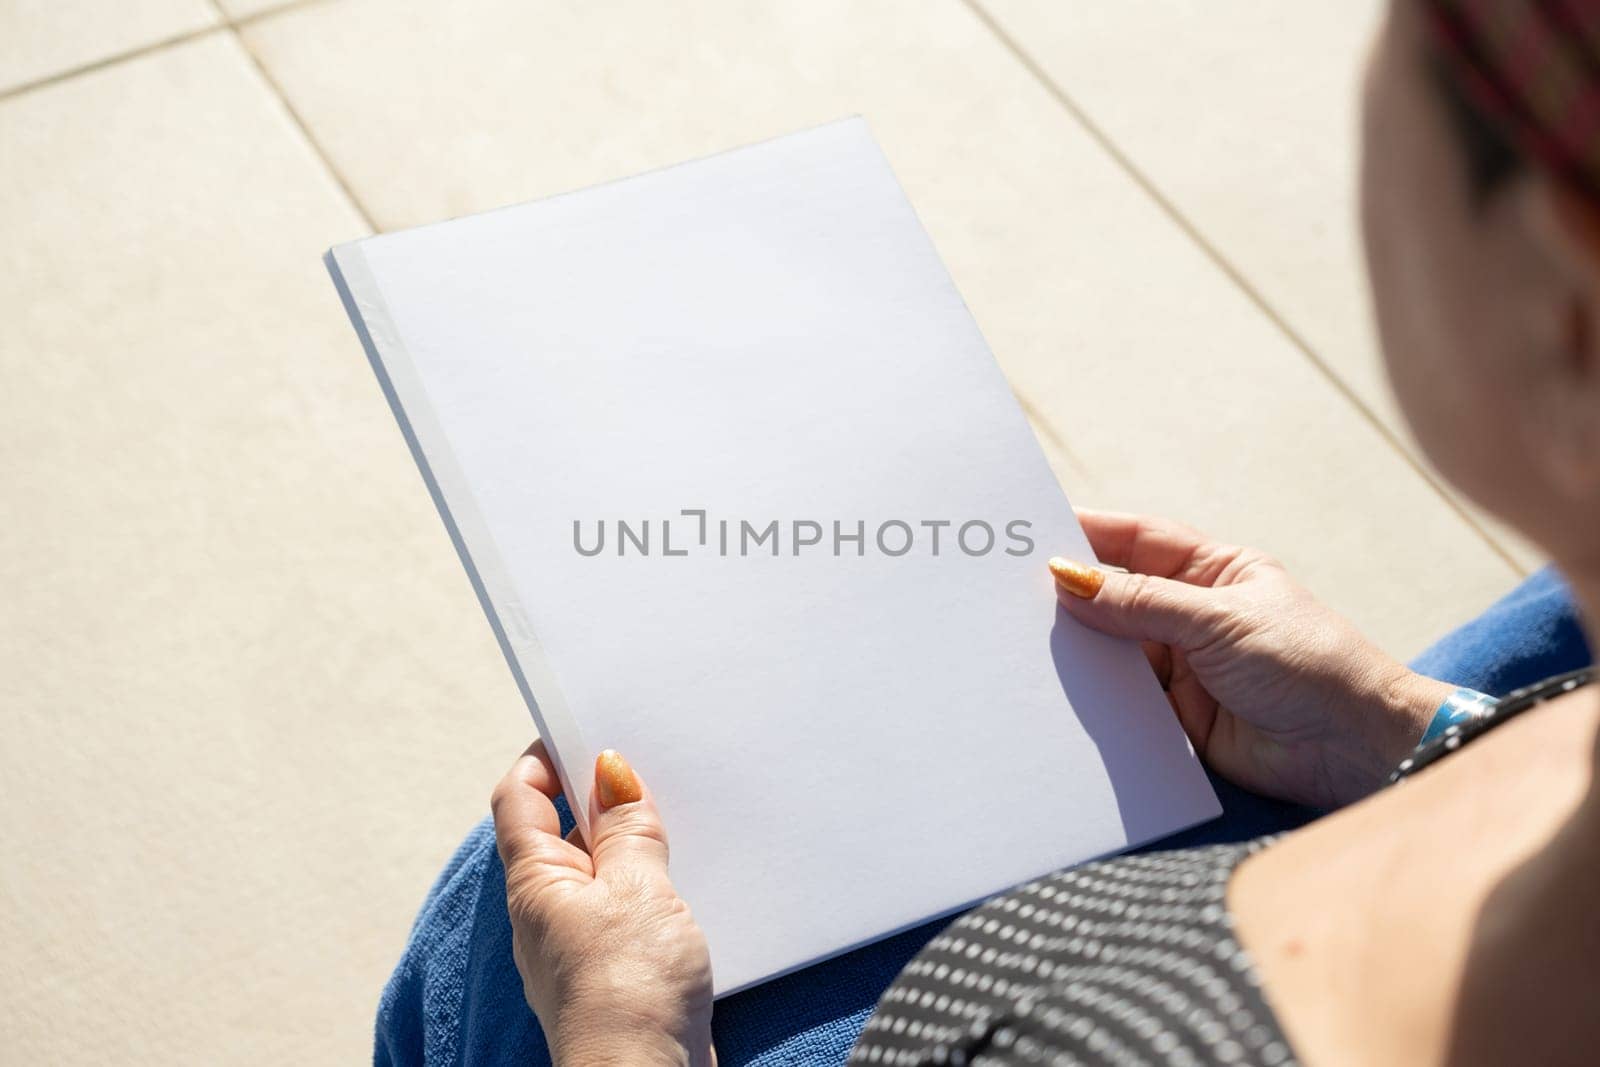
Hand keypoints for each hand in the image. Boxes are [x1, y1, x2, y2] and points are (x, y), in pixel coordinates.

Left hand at [491, 743, 713, 1066]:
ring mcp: (579, 942)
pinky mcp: (615, 969)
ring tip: (676, 816)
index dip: (545, 756)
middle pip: (563, 829)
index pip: (519, 798)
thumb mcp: (637, 890)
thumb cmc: (629, 993)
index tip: (583, 725)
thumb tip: (610, 773)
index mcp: (535, 881)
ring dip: (632, 841)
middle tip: (647, 762)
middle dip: (601, 793)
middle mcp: (547, 910)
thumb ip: (627, 829)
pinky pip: (625, 907)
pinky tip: (686, 878)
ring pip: (600, 869)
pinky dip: (649, 883)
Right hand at [1051, 510, 1452, 807]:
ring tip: (1025, 642)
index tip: (1033, 529)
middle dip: (1071, 593)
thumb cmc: (1308, 665)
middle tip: (1011, 590)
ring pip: (1113, 650)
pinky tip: (1059, 691)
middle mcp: (1192, 615)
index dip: (1087, 532)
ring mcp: (1182, 668)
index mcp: (1213, 572)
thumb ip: (1140, 603)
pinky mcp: (1175, 718)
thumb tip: (1068, 578)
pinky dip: (1093, 697)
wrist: (1352, 750)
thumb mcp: (1220, 620)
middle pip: (1116, 595)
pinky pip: (1121, 701)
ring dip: (1078, 648)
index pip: (1138, 541)